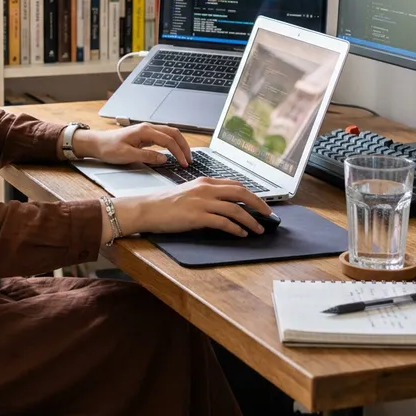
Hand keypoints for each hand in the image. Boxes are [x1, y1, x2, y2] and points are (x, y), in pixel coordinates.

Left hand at [74, 123, 190, 166]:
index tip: (184, 163)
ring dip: (179, 144)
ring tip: (185, 157)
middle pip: (173, 133)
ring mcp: (147, 131)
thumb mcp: (127, 155)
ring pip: (170, 134)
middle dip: (184, 146)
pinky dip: (172, 144)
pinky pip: (163, 137)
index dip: (178, 152)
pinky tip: (175, 152)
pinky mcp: (145, 136)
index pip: (168, 140)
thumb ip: (147, 157)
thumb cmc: (108, 148)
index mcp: (144, 131)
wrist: (97, 143)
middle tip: (189, 160)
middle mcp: (148, 128)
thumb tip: (165, 159)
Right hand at [110, 177, 272, 240]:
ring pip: (235, 209)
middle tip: (268, 215)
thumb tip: (224, 206)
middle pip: (240, 192)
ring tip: (258, 229)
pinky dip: (236, 229)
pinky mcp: (197, 216)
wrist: (147, 209)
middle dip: (258, 204)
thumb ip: (206, 196)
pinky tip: (241, 234)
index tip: (260, 203)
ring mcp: (202, 202)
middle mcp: (205, 189)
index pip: (235, 184)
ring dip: (251, 220)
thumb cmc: (164, 203)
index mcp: (204, 181)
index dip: (251, 194)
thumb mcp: (187, 193)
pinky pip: (224, 222)